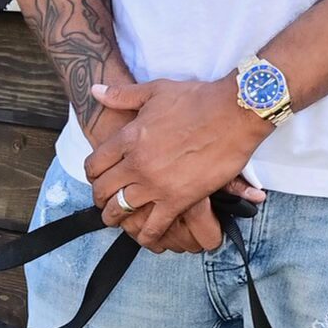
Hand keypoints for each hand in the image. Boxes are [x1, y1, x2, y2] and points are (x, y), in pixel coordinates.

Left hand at [85, 76, 267, 250]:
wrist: (234, 112)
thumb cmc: (197, 99)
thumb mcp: (155, 90)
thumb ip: (122, 95)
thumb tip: (95, 91)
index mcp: (128, 137)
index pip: (95, 164)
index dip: (93, 174)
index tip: (99, 178)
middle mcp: (136, 163)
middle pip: (103, 190)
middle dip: (100, 198)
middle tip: (105, 202)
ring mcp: (156, 184)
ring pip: (121, 210)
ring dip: (116, 217)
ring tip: (119, 220)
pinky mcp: (178, 200)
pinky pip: (153, 226)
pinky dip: (146, 235)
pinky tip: (146, 237)